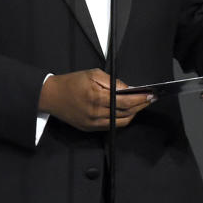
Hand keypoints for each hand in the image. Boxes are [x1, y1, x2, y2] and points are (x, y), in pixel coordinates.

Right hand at [39, 69, 153, 131]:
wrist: (51, 96)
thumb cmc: (71, 82)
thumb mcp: (92, 74)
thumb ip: (112, 81)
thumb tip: (128, 89)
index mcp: (96, 96)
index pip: (125, 100)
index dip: (140, 98)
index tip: (150, 94)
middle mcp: (95, 112)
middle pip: (126, 112)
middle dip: (140, 105)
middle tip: (150, 99)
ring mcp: (92, 123)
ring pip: (120, 121)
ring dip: (133, 114)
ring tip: (141, 105)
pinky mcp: (90, 128)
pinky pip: (111, 126)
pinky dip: (122, 119)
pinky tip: (128, 112)